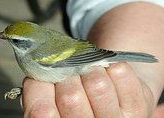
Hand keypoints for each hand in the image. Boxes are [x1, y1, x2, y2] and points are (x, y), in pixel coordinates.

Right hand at [22, 62, 158, 117]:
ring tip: (90, 74)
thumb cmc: (75, 90)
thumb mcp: (52, 91)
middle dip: (68, 76)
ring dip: (90, 69)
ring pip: (96, 83)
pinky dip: (111, 65)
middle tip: (72, 74)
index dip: (40, 88)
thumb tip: (41, 70)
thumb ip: (41, 86)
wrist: (107, 91)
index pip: (41, 111)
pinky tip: (108, 74)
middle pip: (70, 96)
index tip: (47, 75)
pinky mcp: (136, 109)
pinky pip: (119, 72)